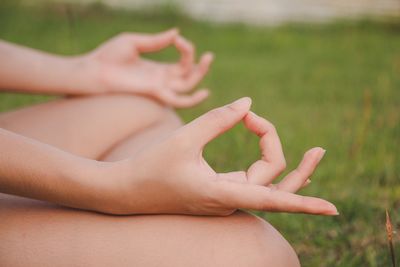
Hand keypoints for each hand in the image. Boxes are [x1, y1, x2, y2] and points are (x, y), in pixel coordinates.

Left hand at [84, 29, 212, 107]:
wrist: (92, 71)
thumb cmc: (108, 56)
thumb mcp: (134, 42)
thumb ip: (156, 40)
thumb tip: (177, 32)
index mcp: (157, 69)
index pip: (181, 63)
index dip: (186, 50)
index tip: (178, 39)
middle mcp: (161, 81)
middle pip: (189, 76)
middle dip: (200, 65)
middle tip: (209, 55)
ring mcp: (158, 87)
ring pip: (187, 86)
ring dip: (200, 75)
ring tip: (207, 58)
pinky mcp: (154, 93)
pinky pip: (178, 100)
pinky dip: (192, 99)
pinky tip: (204, 92)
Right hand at [103, 97, 337, 215]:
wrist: (128, 191)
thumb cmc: (152, 167)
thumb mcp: (185, 139)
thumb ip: (218, 119)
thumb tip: (249, 103)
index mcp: (223, 193)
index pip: (274, 200)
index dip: (304, 204)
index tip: (333, 209)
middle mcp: (230, 199)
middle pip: (276, 182)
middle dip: (296, 163)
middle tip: (321, 149)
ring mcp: (226, 195)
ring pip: (266, 181)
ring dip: (279, 156)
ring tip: (313, 149)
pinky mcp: (219, 189)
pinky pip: (254, 181)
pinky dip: (268, 167)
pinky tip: (281, 157)